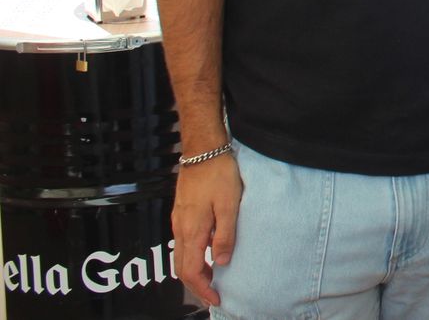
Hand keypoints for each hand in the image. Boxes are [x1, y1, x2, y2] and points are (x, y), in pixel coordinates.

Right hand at [171, 154, 241, 306]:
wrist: (203, 150)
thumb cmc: (219, 174)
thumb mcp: (230, 205)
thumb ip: (225, 235)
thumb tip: (222, 262)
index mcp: (192, 230)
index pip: (191, 271)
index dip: (202, 289)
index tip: (215, 298)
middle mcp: (181, 228)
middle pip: (181, 268)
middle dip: (196, 285)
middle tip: (213, 293)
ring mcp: (179, 221)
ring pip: (180, 256)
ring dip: (194, 271)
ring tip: (213, 277)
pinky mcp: (181, 213)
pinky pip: (182, 243)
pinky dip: (192, 256)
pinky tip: (206, 253)